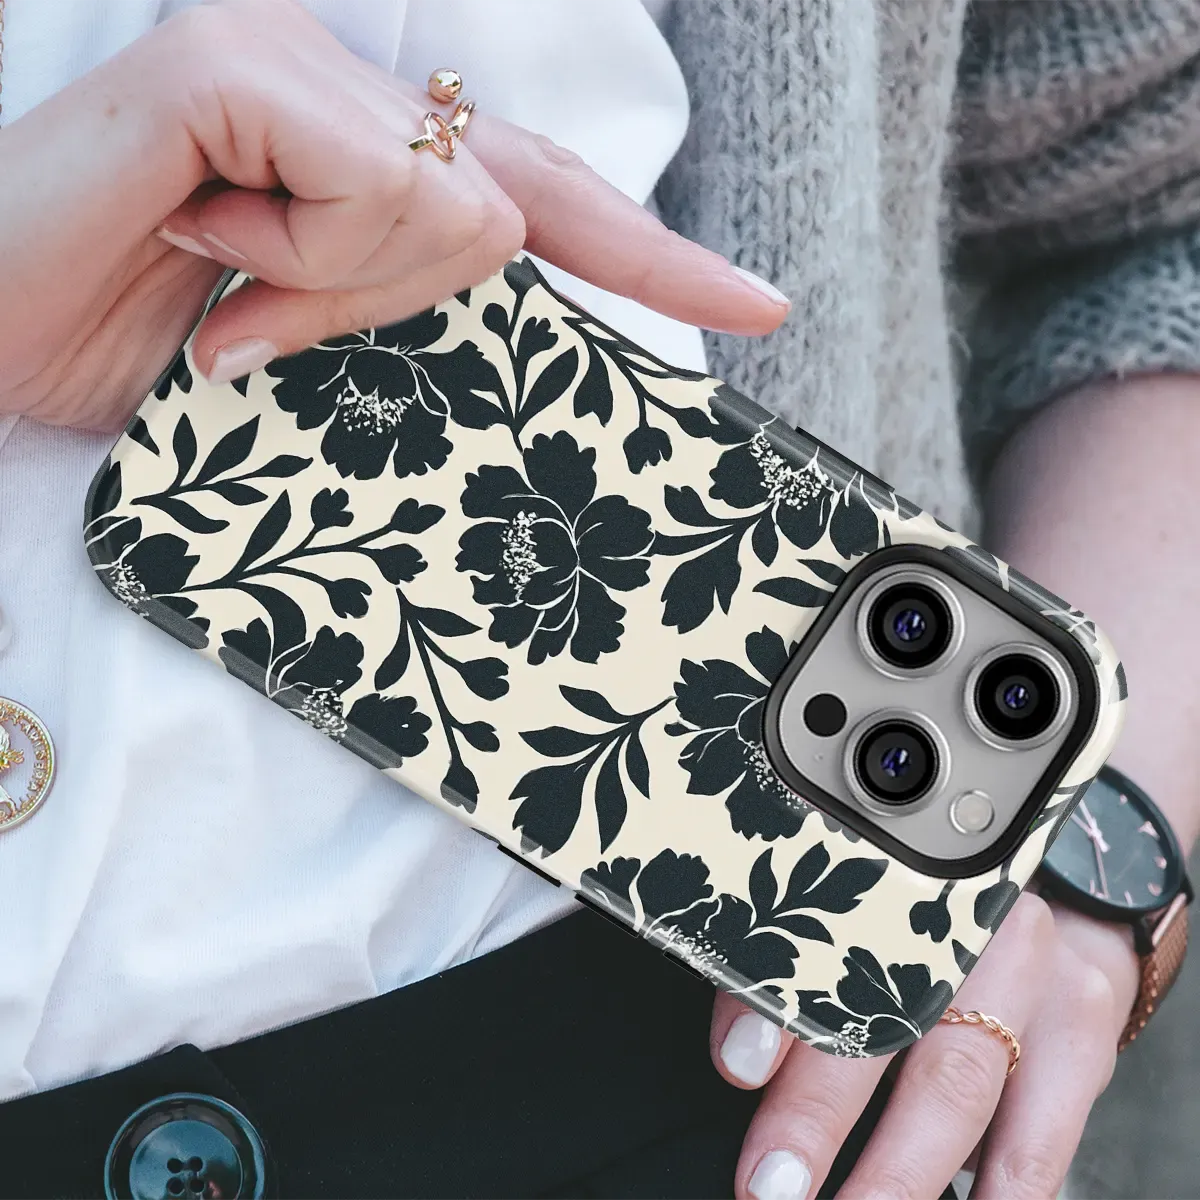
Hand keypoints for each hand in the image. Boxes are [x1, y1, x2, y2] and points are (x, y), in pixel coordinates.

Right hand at [0, 0, 786, 431]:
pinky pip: (377, 192)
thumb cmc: (118, 344)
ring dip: (339, 293)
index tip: (754, 305)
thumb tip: (487, 282)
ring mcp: (290, 61)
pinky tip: (205, 238)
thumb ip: (397, 323)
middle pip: (519, 206)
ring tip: (219, 279)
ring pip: (458, 212)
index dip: (651, 253)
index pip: (542, 197)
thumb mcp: (296, 360)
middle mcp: (341, 88)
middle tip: (270, 303)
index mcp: (360, 159)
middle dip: (425, 295)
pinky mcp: (232, 62)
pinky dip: (301, 257)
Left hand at [711, 893, 1140, 1198]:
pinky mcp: (1080, 1039)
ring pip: (962, 1082)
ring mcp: (1034, 978)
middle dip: (822, 1112)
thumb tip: (741, 1053)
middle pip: (890, 1016)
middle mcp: (971, 920)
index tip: (737, 1066)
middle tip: (773, 1183)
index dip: (779, 1006)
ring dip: (900, 1169)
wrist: (1065, 909)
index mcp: (900, 881)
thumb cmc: (939, 928)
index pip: (827, 938)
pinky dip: (999, 1191)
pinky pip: (1041, 1133)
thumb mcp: (867, 924)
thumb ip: (795, 974)